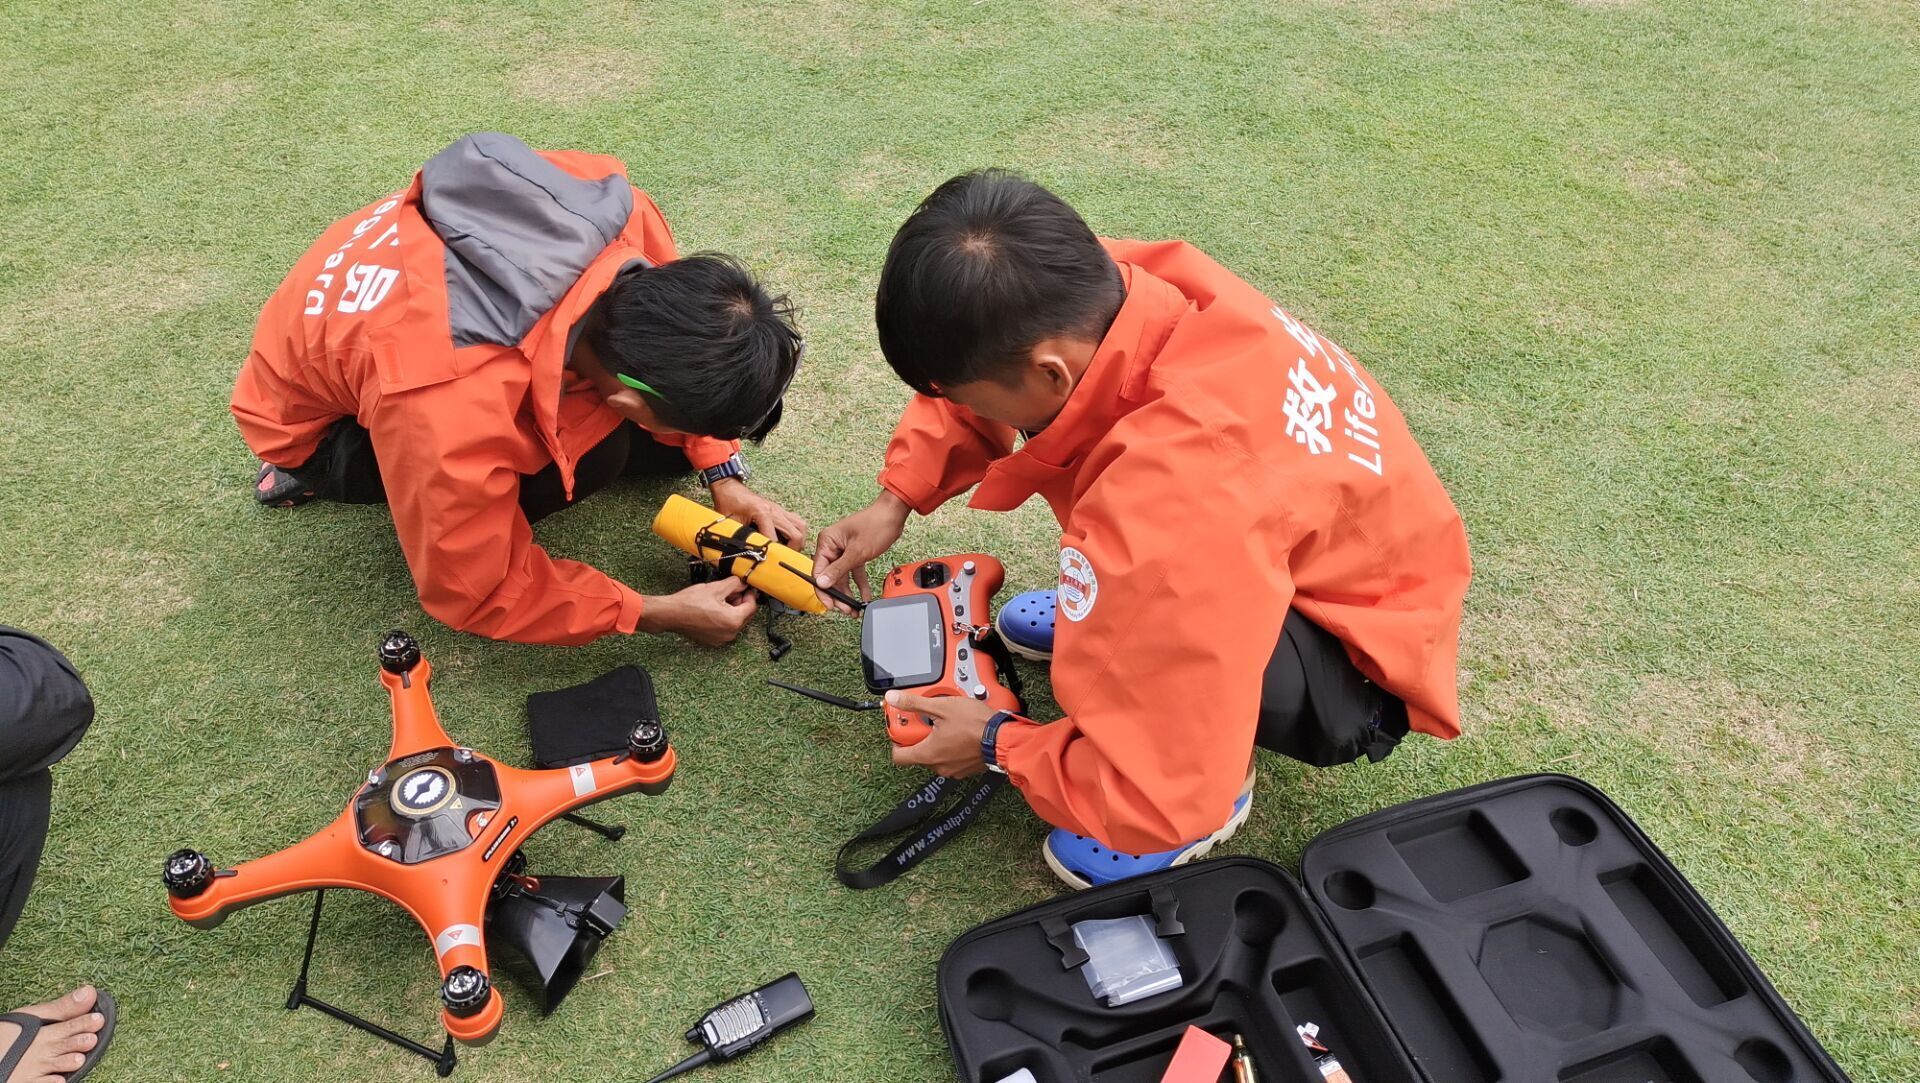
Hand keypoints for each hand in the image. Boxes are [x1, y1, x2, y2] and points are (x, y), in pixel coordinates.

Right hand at [639, 578, 757, 645]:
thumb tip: (743, 584)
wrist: (671, 614)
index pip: (751, 607)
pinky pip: (724, 628)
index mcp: (733, 621)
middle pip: (744, 616)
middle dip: (740, 602)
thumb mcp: (716, 588)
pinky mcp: (712, 641)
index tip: (746, 588)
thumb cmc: (690, 603)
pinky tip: (713, 609)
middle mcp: (730, 633)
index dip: (750, 595)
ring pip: (734, 622)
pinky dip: (723, 618)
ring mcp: (721, 639)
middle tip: (732, 591)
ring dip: (732, 610)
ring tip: (720, 599)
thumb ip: (734, 584)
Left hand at [710, 478, 809, 548]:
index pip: (774, 538)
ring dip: (798, 539)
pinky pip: (796, 521)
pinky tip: (787, 540)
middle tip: (784, 558)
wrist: (729, 487)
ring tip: (789, 550)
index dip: (774, 552)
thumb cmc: (728, 502)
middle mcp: (774, 511)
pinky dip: (796, 532)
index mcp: (762, 513)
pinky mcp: (780, 510)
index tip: (770, 562)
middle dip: (794, 549)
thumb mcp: (730, 523)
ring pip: (800, 525)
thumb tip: (746, 555)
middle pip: (796, 532)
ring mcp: (779, 509)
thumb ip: (739, 538)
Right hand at [813, 491, 910, 612]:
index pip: (818, 571)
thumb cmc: (876, 524)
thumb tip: (823, 583)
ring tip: (854, 608)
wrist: (894, 514)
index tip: (831, 604)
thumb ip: (839, 569)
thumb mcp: (857, 552)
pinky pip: (853, 574)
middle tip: (846, 609)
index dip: (823, 590)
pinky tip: (864, 597)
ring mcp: (843, 550)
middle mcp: (832, 546)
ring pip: (842, 578)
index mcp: (827, 542)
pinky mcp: (854, 554)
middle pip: (830, 577)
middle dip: (838, 595)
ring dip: (848, 593)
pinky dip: (859, 585)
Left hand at [887, 690, 996, 777]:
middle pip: (918, 753)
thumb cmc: (976, 724)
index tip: (903, 729)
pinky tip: (958, 733)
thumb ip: (914, 703)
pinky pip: (950, 758)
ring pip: (935, 756)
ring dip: (936, 741)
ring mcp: (953, 769)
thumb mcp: (941, 706)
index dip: (897, 741)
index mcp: (928, 754)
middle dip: (920, 736)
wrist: (1002, 738)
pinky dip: (950, 747)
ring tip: (946, 724)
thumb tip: (894, 699)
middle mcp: (938, 765)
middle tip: (928, 720)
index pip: (899, 756)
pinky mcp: (965, 768)